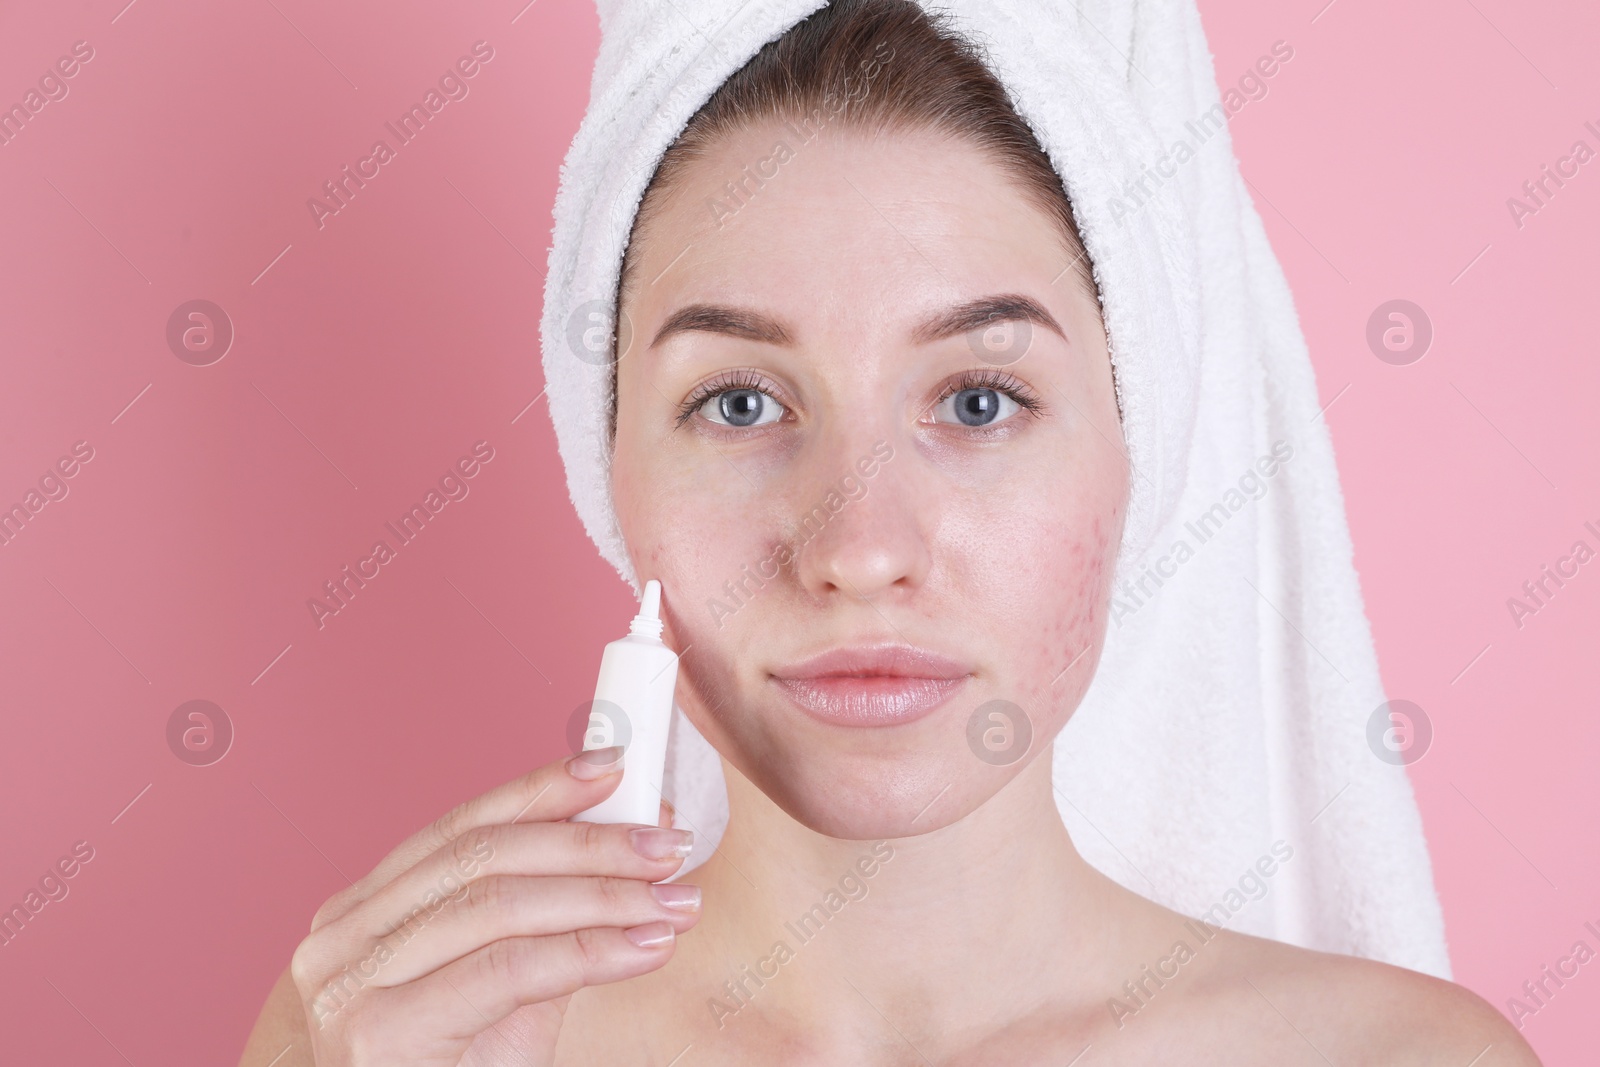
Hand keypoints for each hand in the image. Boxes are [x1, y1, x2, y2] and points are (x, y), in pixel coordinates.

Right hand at [285, 747, 698, 1065]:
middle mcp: (340, 938)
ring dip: (603, 896)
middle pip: (483, 856)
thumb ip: (551, 921)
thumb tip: (631, 847)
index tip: (615, 768)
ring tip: (674, 901)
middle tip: (667, 845)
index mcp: (361, 914)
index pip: (461, 828)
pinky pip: (507, 969)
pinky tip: (647, 946)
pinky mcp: (380, 1033)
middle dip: (589, 842)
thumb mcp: (507, 994)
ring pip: (498, 904)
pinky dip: (590, 951)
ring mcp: (350, 984)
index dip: (541, 790)